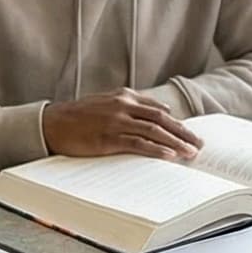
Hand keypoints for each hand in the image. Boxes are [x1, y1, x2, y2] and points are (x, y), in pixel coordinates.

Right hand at [40, 88, 202, 161]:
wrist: (51, 123)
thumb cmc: (77, 116)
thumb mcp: (105, 103)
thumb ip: (130, 105)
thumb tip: (159, 111)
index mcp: (124, 97)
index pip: (157, 110)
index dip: (177, 122)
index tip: (190, 134)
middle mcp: (123, 106)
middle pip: (162, 120)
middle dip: (183, 132)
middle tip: (199, 144)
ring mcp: (117, 122)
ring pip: (154, 131)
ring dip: (176, 142)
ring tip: (191, 153)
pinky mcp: (109, 138)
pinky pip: (138, 144)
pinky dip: (157, 149)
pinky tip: (170, 155)